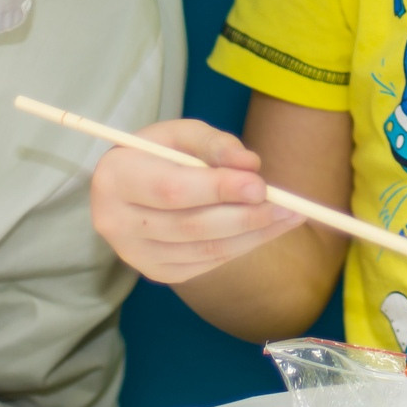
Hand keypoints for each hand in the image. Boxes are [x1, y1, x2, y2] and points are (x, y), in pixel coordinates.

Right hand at [87, 119, 297, 283]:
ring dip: (253, 236)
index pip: (172, 190)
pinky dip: (241, 247)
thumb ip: (216, 144)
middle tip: (288, 206)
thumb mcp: (182, 134)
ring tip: (290, 217)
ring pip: (203, 250)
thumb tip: (252, 165)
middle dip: (244, 217)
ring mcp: (134, 254)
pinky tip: (266, 230)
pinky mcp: (155, 271)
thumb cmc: (160, 152)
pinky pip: (206, 263)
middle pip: (190, 226)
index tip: (261, 186)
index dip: (218, 190)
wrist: (132, 187)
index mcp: (115, 177)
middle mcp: (115, 222)